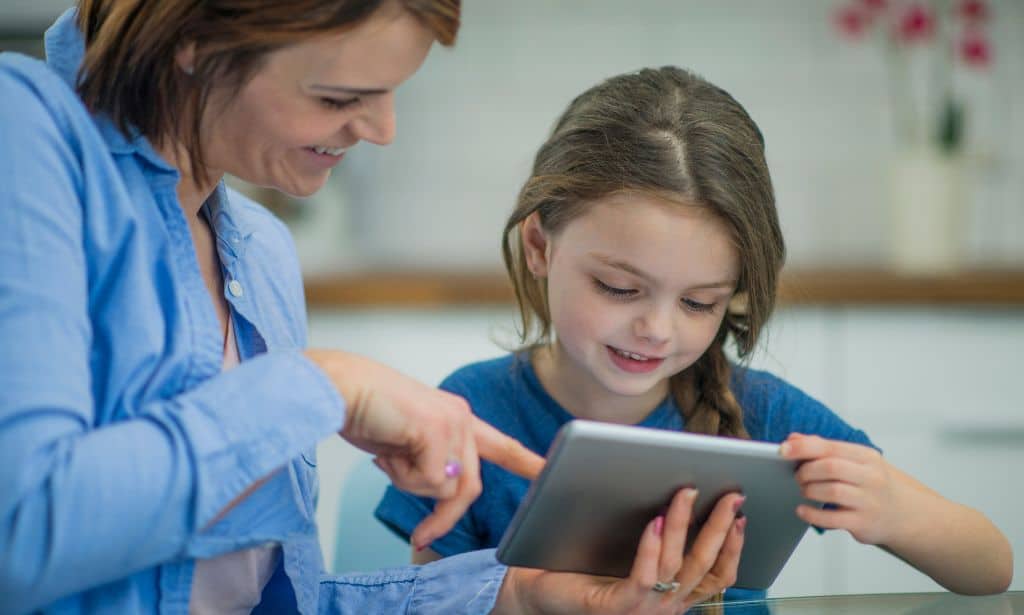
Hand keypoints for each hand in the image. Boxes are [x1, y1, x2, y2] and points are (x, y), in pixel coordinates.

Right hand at [304, 350, 544, 548]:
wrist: (338, 387)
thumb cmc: (364, 411)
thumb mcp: (405, 443)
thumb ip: (430, 461)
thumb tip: (440, 487)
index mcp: (456, 416)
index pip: (501, 444)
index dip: (527, 462)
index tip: (549, 473)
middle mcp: (461, 417)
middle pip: (469, 486)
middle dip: (443, 516)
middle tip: (420, 536)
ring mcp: (453, 422)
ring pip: (447, 488)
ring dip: (410, 484)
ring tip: (387, 458)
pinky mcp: (438, 430)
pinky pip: (430, 482)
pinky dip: (401, 477)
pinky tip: (385, 452)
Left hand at [497, 489, 745, 614]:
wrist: (537, 589)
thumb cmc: (580, 565)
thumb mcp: (629, 545)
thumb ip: (655, 526)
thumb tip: (676, 482)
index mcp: (672, 594)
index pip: (716, 575)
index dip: (733, 545)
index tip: (741, 513)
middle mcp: (663, 606)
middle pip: (703, 565)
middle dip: (720, 527)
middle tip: (730, 494)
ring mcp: (642, 610)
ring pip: (675, 567)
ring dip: (684, 525)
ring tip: (686, 492)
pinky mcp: (616, 608)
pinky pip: (642, 578)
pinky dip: (651, 548)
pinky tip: (653, 521)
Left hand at [780, 433, 900, 544]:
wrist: (904, 513)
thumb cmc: (871, 483)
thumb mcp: (855, 461)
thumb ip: (823, 448)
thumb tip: (793, 439)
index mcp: (866, 456)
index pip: (830, 447)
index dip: (803, 447)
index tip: (782, 450)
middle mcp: (871, 477)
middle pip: (830, 467)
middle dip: (806, 471)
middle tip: (797, 476)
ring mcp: (869, 501)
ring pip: (832, 491)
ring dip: (809, 490)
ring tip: (804, 490)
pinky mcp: (863, 523)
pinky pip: (832, 518)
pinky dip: (812, 514)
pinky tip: (802, 510)